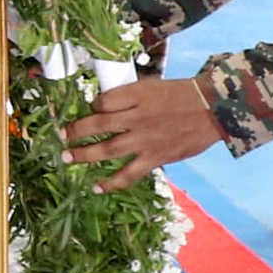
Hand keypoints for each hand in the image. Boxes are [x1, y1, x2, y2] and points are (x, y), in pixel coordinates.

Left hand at [64, 74, 222, 184]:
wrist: (213, 109)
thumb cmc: (183, 94)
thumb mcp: (153, 85)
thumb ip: (130, 96)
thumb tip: (104, 106)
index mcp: (136, 95)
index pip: (102, 102)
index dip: (91, 107)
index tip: (88, 111)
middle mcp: (136, 117)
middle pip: (97, 125)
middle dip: (75, 132)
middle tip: (60, 137)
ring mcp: (144, 140)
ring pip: (107, 149)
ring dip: (84, 155)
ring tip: (67, 159)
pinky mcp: (155, 157)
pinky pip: (129, 174)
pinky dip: (111, 182)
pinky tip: (97, 187)